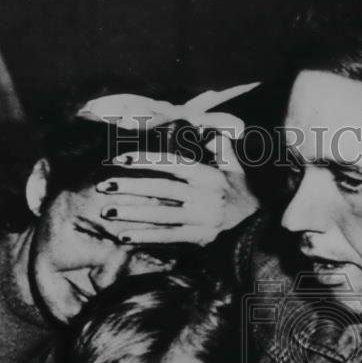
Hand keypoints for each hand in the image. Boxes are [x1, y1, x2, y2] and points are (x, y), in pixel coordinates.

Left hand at [97, 136, 258, 246]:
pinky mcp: (198, 238)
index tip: (119, 158)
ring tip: (107, 211)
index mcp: (207, 175)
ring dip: (132, 214)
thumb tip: (205, 124)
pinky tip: (125, 236)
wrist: (257, 220)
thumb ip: (218, 144)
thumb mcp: (233, 163)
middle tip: (104, 185)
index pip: (171, 164)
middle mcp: (204, 196)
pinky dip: (146, 238)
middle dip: (130, 187)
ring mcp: (201, 219)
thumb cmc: (239, 187)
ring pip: (160, 215)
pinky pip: (168, 238)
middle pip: (160, 190)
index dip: (144, 160)